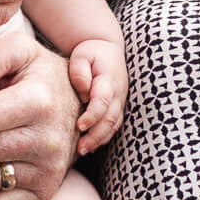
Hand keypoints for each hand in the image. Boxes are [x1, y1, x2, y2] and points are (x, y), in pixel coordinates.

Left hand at [68, 38, 126, 153]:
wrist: (107, 49)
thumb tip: (83, 93)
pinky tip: (90, 146)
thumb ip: (80, 72)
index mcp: (109, 80)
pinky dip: (103, 137)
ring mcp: (120, 101)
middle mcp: (118, 93)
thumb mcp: (81, 55)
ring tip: (83, 150)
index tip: (79, 126)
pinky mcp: (118, 107)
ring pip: (113, 125)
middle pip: (110, 118)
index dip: (92, 116)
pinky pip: (113, 125)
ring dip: (99, 139)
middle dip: (96, 135)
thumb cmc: (91, 53)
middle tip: (80, 148)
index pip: (103, 101)